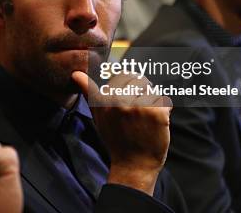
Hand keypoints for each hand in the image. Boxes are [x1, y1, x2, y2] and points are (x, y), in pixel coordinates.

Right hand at [72, 71, 171, 195]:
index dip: (130, 86)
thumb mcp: (97, 115)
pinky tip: (156, 124)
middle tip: (140, 112)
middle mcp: (120, 101)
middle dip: (143, 92)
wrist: (133, 166)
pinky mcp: (156, 113)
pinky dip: (164, 110)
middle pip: (140, 80)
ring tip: (146, 119)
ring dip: (153, 102)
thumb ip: (88, 92)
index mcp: (105, 99)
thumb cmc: (116, 140)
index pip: (123, 75)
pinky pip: (164, 101)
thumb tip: (76, 74)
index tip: (130, 101)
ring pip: (153, 90)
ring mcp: (139, 106)